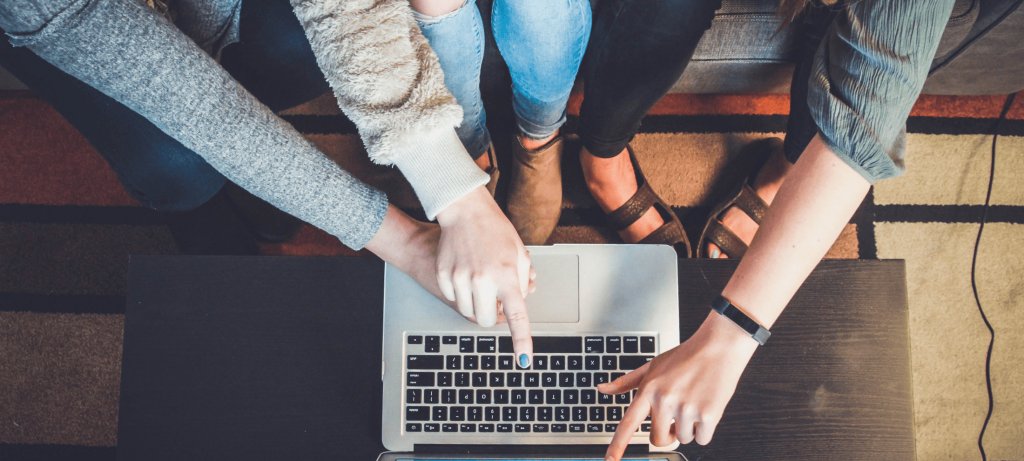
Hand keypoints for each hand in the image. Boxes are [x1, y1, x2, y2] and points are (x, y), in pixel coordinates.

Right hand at [435, 186, 534, 366]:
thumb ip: (522, 282)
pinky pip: (453, 299)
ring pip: (468, 312)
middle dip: (492, 315)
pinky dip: (461, 293)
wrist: (465, 211)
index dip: (521, 341)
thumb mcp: (519, 254)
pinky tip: (465, 272)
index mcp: (507, 275)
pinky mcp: (444, 276)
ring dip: (476, 304)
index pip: (517, 316)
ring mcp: (460, 278)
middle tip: (495, 299)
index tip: (524, 360)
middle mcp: (483, 280)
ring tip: (480, 281)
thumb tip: (519, 303)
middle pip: (486, 321)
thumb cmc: (495, 230)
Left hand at [600, 311, 758, 459]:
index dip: (617, 445)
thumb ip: (626, 382)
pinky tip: (706, 407)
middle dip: (667, 433)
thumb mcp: (652, 365)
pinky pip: (702, 439)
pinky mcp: (708, 415)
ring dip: (689, 428)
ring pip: (683, 439)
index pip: (628, 423)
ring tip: (693, 402)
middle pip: (658, 439)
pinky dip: (705, 430)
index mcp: (649, 390)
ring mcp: (686, 408)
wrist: (718, 347)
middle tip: (676, 416)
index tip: (610, 460)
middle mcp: (665, 400)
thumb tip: (602, 389)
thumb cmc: (685, 356)